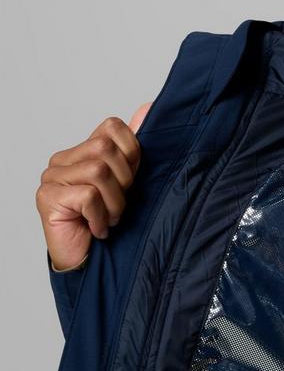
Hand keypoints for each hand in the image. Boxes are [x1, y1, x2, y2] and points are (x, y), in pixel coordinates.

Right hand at [36, 102, 152, 270]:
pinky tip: (96, 228)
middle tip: (118, 206)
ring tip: (108, 219)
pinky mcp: (47, 197)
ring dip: (114, 203)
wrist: (91, 262)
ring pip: (99, 172)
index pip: (112, 127)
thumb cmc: (111, 222)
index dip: (132, 154)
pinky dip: (100, 216)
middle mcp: (63, 160)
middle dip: (125, 182)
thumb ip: (135, 147)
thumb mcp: (131, 182)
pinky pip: (88, 195)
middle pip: (106, 149)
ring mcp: (51, 177)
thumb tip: (148, 107)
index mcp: (83, 151)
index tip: (131, 182)